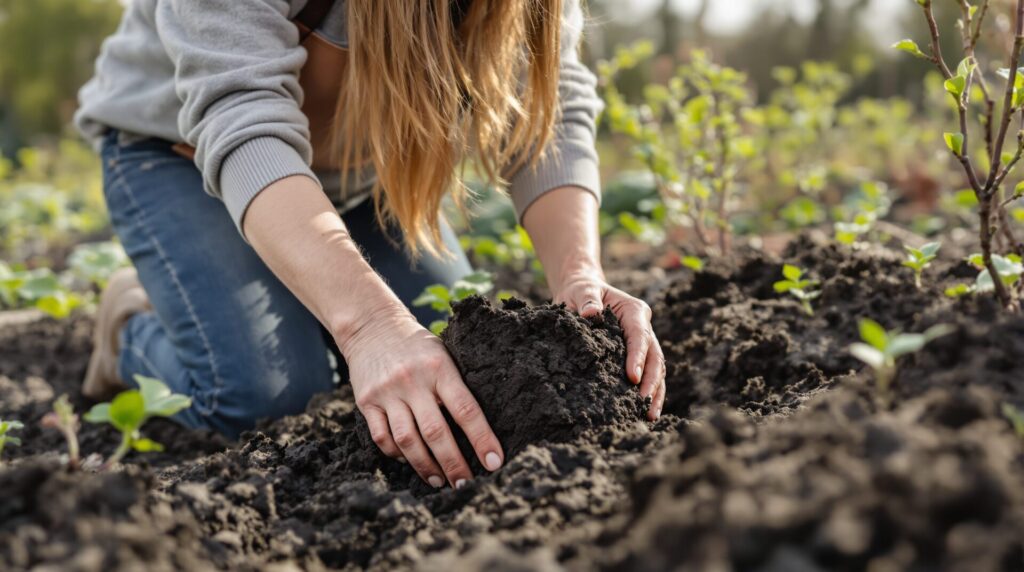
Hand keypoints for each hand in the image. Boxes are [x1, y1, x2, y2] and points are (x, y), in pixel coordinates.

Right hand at [337, 307, 504, 488]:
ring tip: (440, 481)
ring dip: (426, 466)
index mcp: (440, 368)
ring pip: (408, 440)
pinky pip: (382, 437)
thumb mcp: (444, 354)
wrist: (372, 326)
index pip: (466, 410)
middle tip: (466, 485)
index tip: (494, 463)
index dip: (482, 439)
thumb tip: (481, 429)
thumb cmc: (417, 345)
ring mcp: (387, 392)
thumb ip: (456, 386)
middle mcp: (413, 381)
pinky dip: (397, 455)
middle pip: (436, 432)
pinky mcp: (366, 402)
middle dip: (454, 464)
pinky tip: (411, 462)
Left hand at [555, 273, 665, 419]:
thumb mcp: (581, 291)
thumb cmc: (581, 292)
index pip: (640, 336)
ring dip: (655, 391)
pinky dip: (649, 391)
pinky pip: (647, 374)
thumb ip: (587, 300)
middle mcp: (644, 327)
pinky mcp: (637, 354)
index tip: (632, 378)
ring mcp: (643, 341)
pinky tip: (645, 411)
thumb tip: (592, 314)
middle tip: (644, 405)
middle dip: (651, 381)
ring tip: (649, 415)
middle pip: (654, 356)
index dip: (638, 357)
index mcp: (634, 310)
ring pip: (656, 368)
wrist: (583, 293)